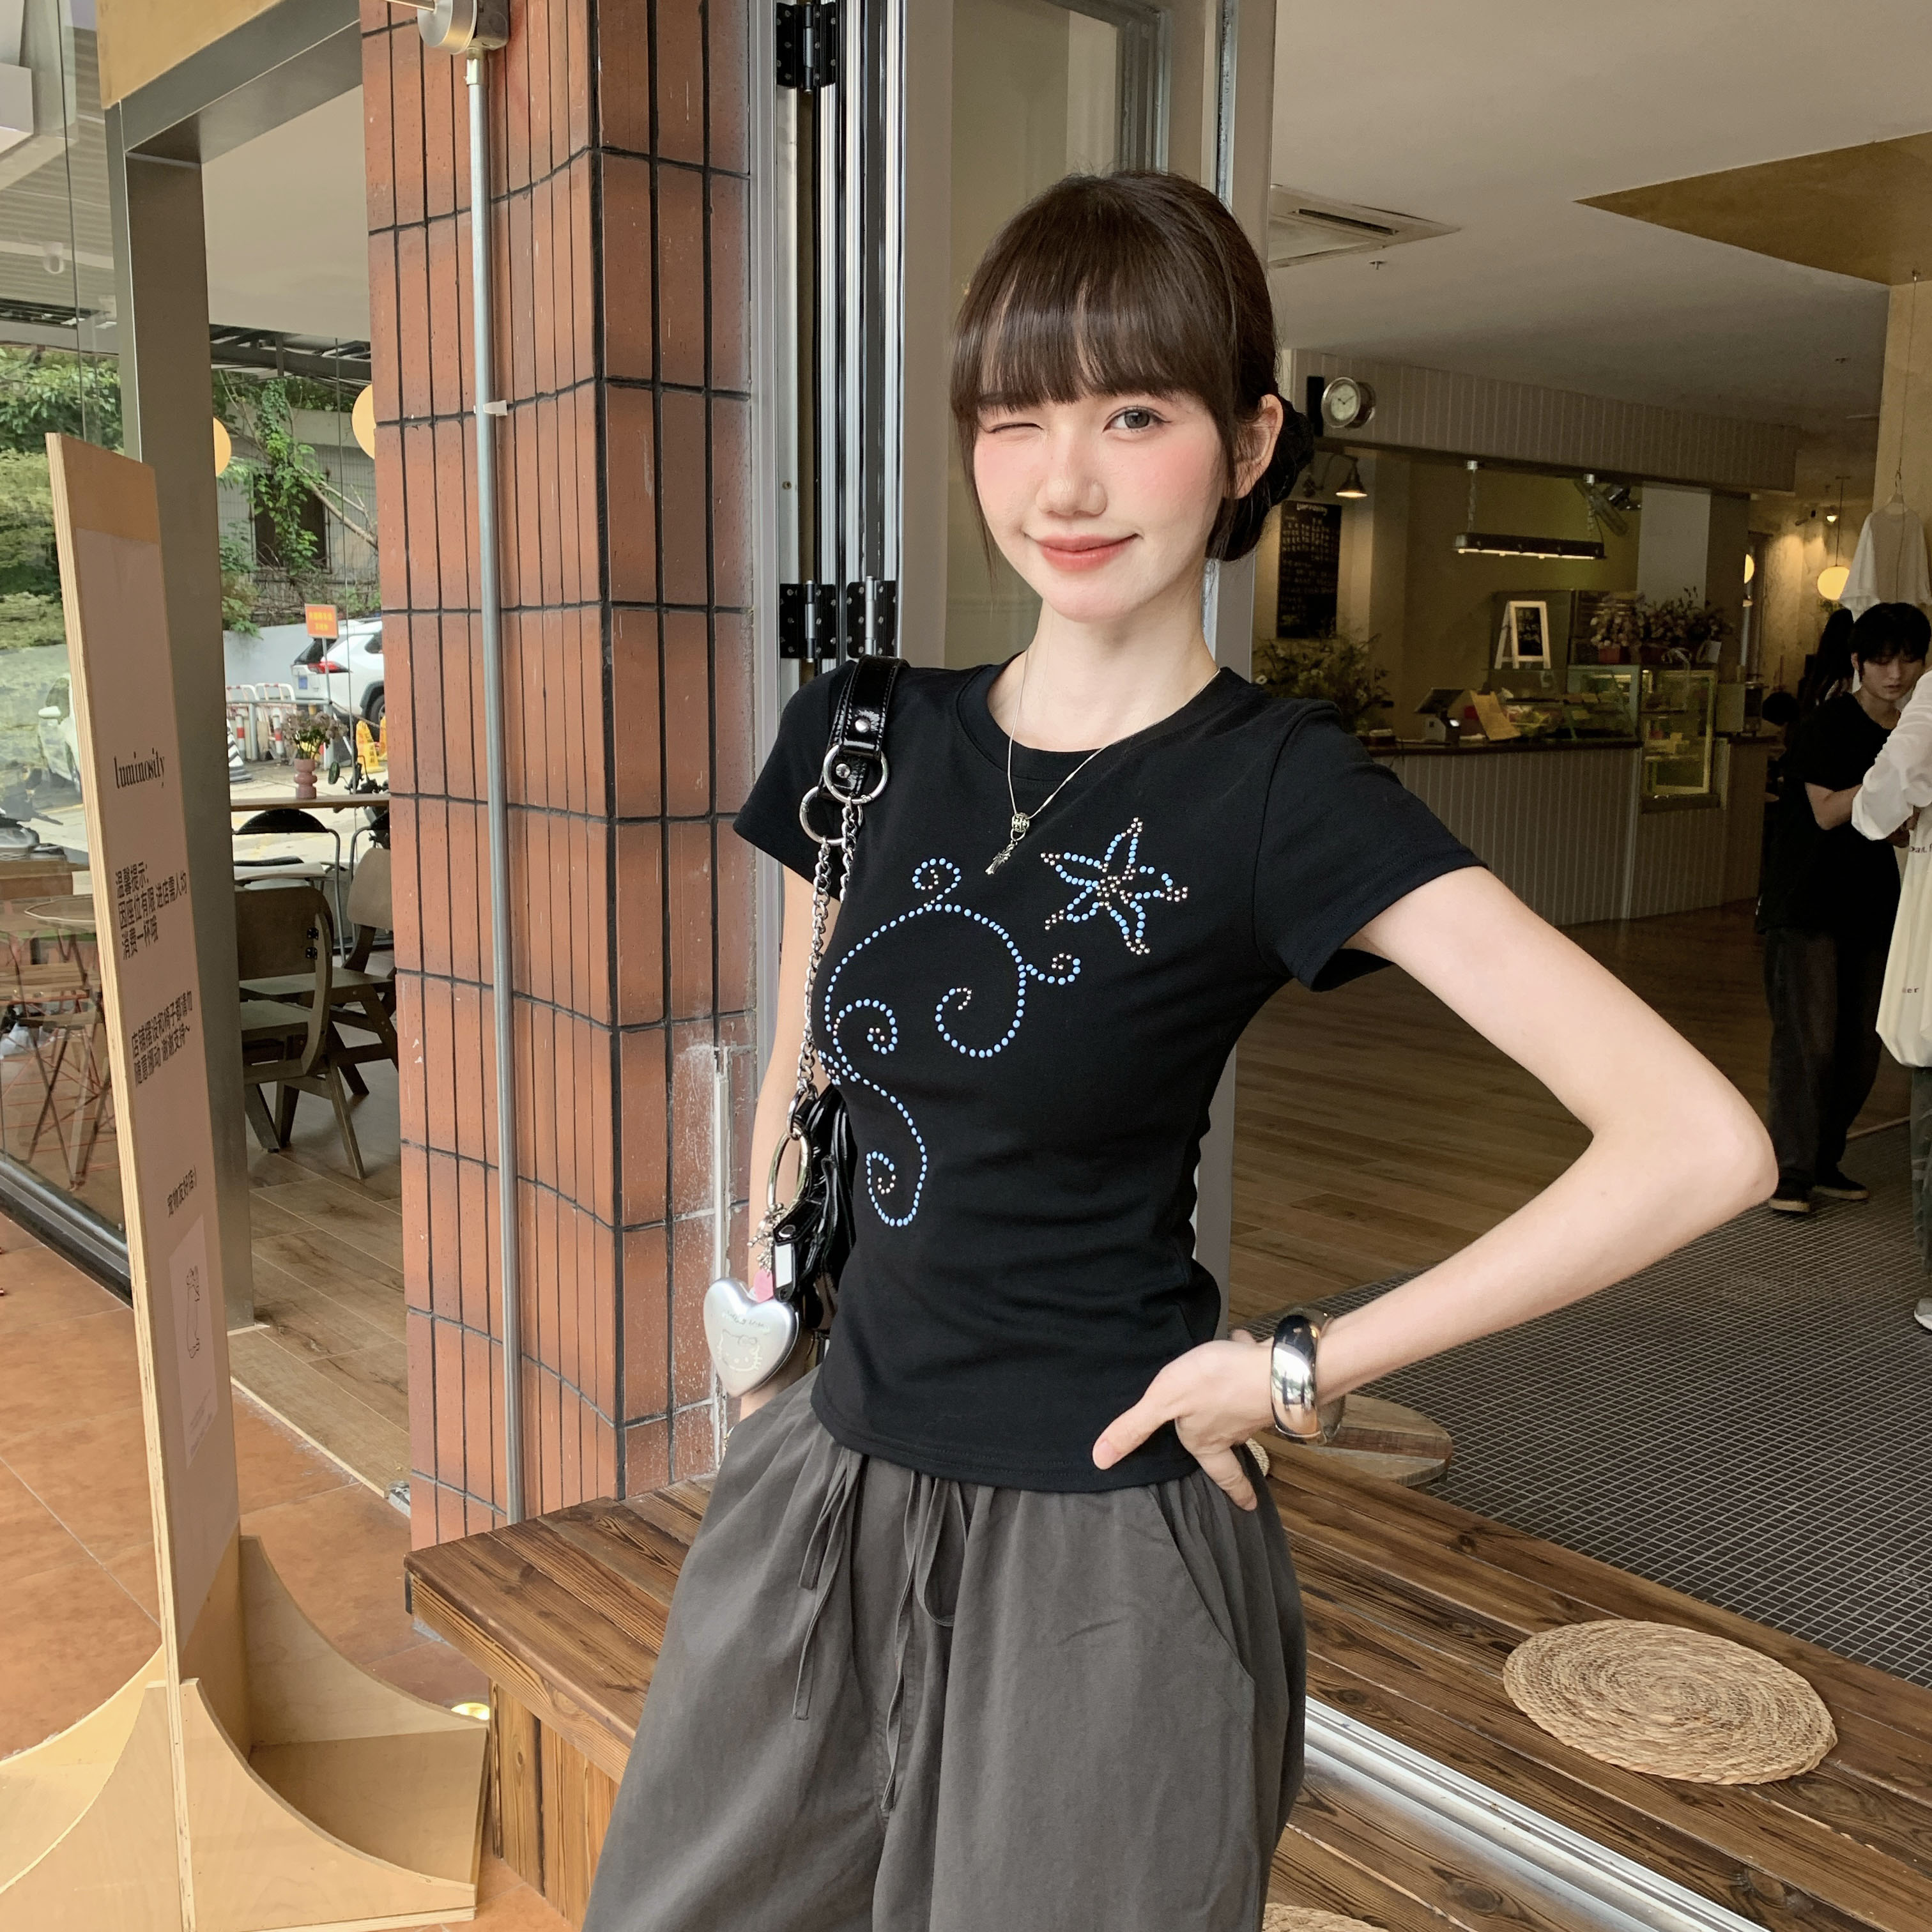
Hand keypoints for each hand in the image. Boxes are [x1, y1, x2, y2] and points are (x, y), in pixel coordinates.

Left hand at [1092, 1331, 1273, 1509]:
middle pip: (1233, 1442)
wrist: (1274, 1365)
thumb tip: (1101, 1460)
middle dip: (1233, 1445)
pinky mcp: (1266, 1380)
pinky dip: (1242, 1364)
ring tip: (1224, 1392)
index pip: (1223, 1475)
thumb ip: (1135, 1427)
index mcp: (1209, 1441)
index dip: (1236, 1491)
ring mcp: (1255, 1405)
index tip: (1248, 1505)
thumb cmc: (1218, 1384)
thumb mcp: (1165, 1401)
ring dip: (1232, 1401)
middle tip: (1238, 1454)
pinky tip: (1238, 1347)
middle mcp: (1236, 1429)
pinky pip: (1248, 1373)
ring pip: (1241, 1409)